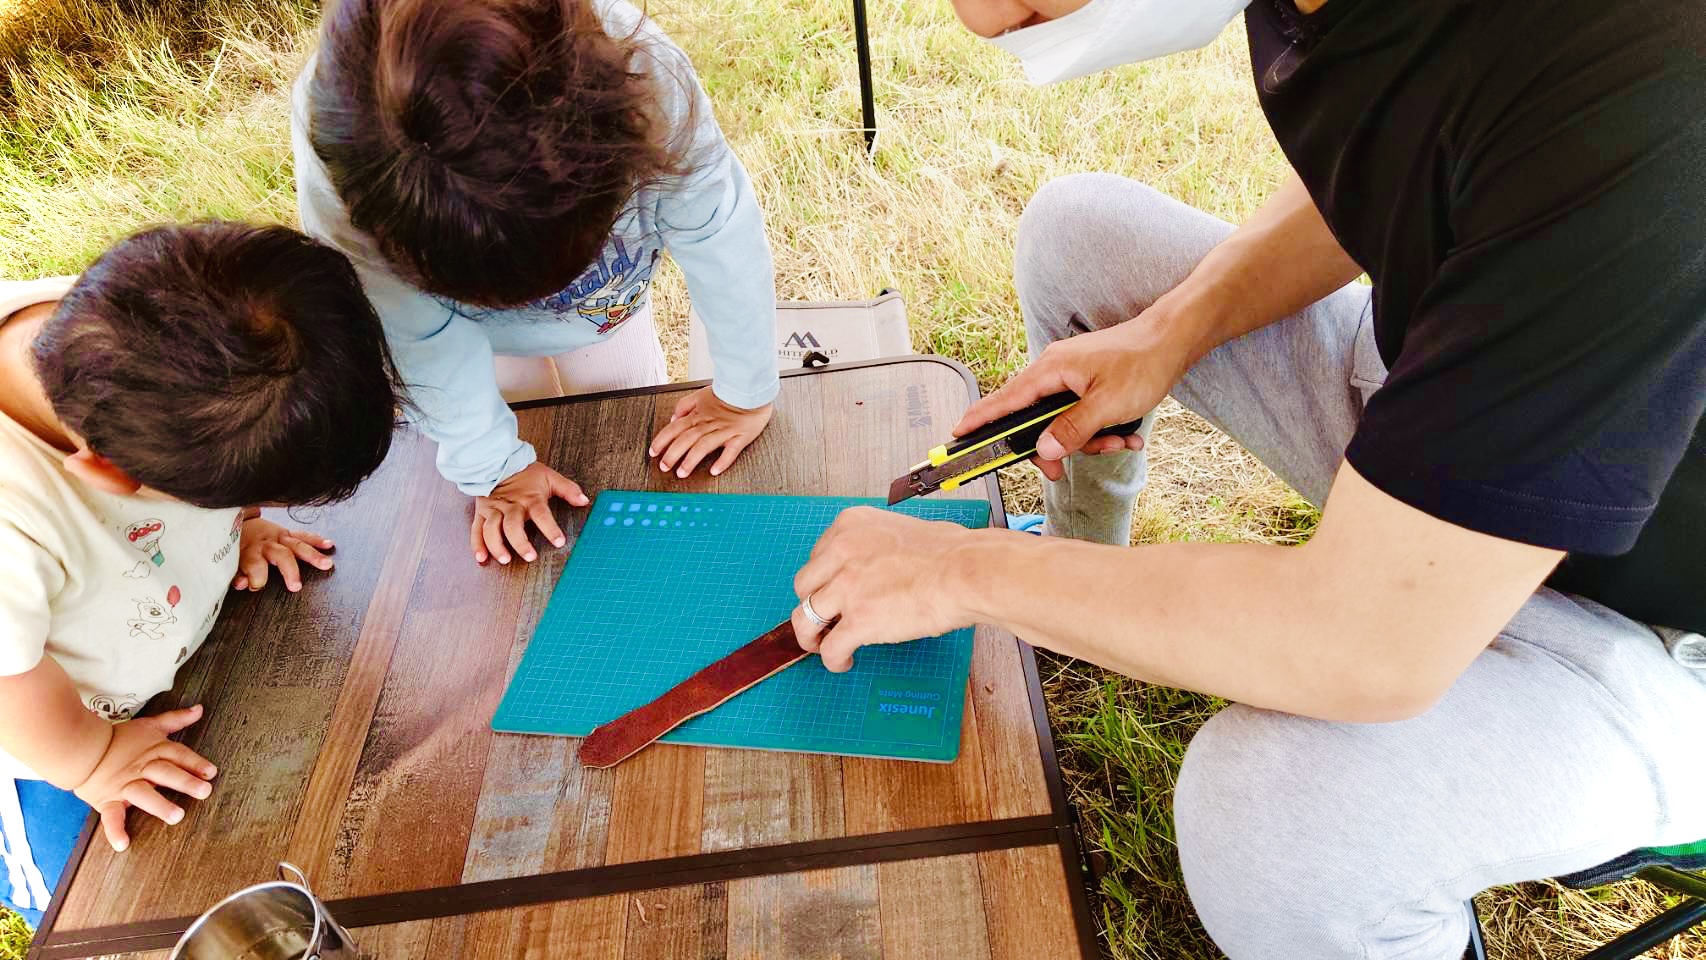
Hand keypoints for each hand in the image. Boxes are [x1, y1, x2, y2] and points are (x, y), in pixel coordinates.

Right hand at [73, 705, 217, 852]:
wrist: (81, 748)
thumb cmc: (118, 739)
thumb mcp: (150, 725)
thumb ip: (176, 720)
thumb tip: (199, 709)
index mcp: (153, 751)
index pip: (178, 755)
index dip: (195, 763)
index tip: (210, 772)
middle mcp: (141, 768)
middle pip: (165, 773)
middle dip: (184, 781)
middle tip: (204, 791)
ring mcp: (124, 785)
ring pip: (143, 794)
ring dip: (159, 805)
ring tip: (176, 816)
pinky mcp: (107, 800)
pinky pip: (111, 816)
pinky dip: (115, 830)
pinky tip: (123, 844)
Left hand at [233, 517, 333, 591]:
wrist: (231, 521)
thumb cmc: (231, 546)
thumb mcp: (228, 561)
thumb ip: (235, 574)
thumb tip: (242, 584)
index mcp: (249, 550)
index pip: (255, 565)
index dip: (255, 578)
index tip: (254, 586)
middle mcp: (266, 542)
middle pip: (281, 555)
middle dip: (290, 571)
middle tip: (296, 586)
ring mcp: (277, 536)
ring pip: (297, 545)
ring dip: (312, 555)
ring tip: (326, 564)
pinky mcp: (284, 532)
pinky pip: (302, 535)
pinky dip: (315, 540)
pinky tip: (329, 545)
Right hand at [472, 462, 588, 564]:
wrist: (498, 462)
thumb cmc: (525, 473)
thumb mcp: (550, 477)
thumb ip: (568, 489)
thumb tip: (584, 500)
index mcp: (530, 499)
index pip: (541, 514)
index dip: (550, 528)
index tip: (559, 542)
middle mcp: (511, 506)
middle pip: (512, 525)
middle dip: (520, 542)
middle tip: (529, 556)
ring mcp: (494, 510)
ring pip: (492, 529)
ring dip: (497, 545)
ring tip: (505, 559)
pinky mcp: (482, 513)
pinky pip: (477, 530)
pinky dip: (477, 545)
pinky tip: (481, 558)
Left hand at [649, 387, 772, 478]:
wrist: (751, 390)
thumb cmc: (728, 394)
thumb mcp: (701, 395)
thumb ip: (684, 406)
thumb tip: (673, 419)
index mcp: (698, 415)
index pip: (675, 428)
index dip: (662, 440)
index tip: (653, 452)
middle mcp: (709, 424)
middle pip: (686, 439)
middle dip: (673, 454)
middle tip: (664, 467)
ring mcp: (724, 431)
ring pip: (704, 446)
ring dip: (691, 460)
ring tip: (682, 472)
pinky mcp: (740, 437)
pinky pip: (731, 451)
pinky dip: (723, 461)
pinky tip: (715, 470)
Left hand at [790, 507, 979, 671]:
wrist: (965, 571)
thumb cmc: (949, 553)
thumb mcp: (899, 531)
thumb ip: (875, 547)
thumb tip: (873, 569)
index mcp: (850, 526)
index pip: (818, 557)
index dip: (824, 581)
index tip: (832, 593)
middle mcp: (841, 551)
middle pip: (804, 586)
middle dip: (813, 605)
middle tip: (825, 620)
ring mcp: (846, 586)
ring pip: (805, 618)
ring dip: (811, 636)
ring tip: (822, 646)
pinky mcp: (858, 620)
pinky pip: (830, 647)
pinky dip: (833, 659)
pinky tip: (844, 661)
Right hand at [954, 320, 1178, 480]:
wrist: (1175, 339)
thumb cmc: (1143, 362)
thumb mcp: (1106, 405)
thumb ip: (1071, 430)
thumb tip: (1043, 450)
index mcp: (1050, 370)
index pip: (1004, 400)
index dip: (979, 420)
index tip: (958, 436)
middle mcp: (1054, 372)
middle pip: (1034, 421)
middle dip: (1055, 447)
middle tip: (1063, 471)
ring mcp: (1071, 378)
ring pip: (1063, 423)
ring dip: (1089, 441)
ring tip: (1118, 442)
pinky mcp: (1088, 383)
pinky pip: (1082, 416)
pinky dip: (1101, 429)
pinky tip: (1126, 434)